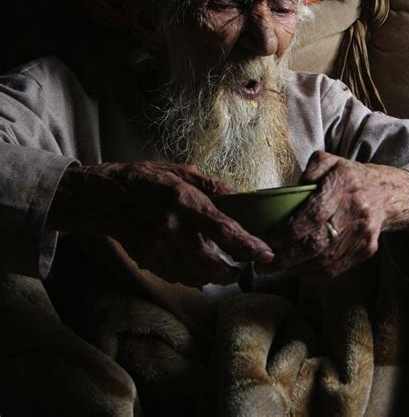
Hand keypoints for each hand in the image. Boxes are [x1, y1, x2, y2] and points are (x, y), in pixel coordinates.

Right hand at [48, 162, 273, 286]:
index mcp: (184, 201)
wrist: (102, 197)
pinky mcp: (148, 259)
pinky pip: (176, 277)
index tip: (266, 254)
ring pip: (195, 276)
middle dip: (232, 272)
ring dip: (213, 277)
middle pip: (212, 264)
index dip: (249, 246)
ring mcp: (158, 247)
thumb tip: (240, 196)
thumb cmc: (144, 179)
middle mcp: (173, 228)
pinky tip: (196, 268)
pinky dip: (191, 277)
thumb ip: (211, 185)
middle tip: (241, 268)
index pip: (225, 230)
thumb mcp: (179, 171)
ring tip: (221, 269)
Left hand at [258, 151, 408, 278]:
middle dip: (287, 257)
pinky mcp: (367, 249)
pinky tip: (297, 269)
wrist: (385, 192)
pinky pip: (336, 268)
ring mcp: (363, 233)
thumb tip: (287, 193)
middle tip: (264, 262)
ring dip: (297, 268)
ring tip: (277, 267)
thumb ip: (307, 172)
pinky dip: (313, 273)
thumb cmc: (347, 176)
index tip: (268, 240)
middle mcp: (356, 209)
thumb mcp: (327, 161)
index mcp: (344, 183)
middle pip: (317, 242)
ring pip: (325, 260)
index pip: (313, 213)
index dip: (288, 231)